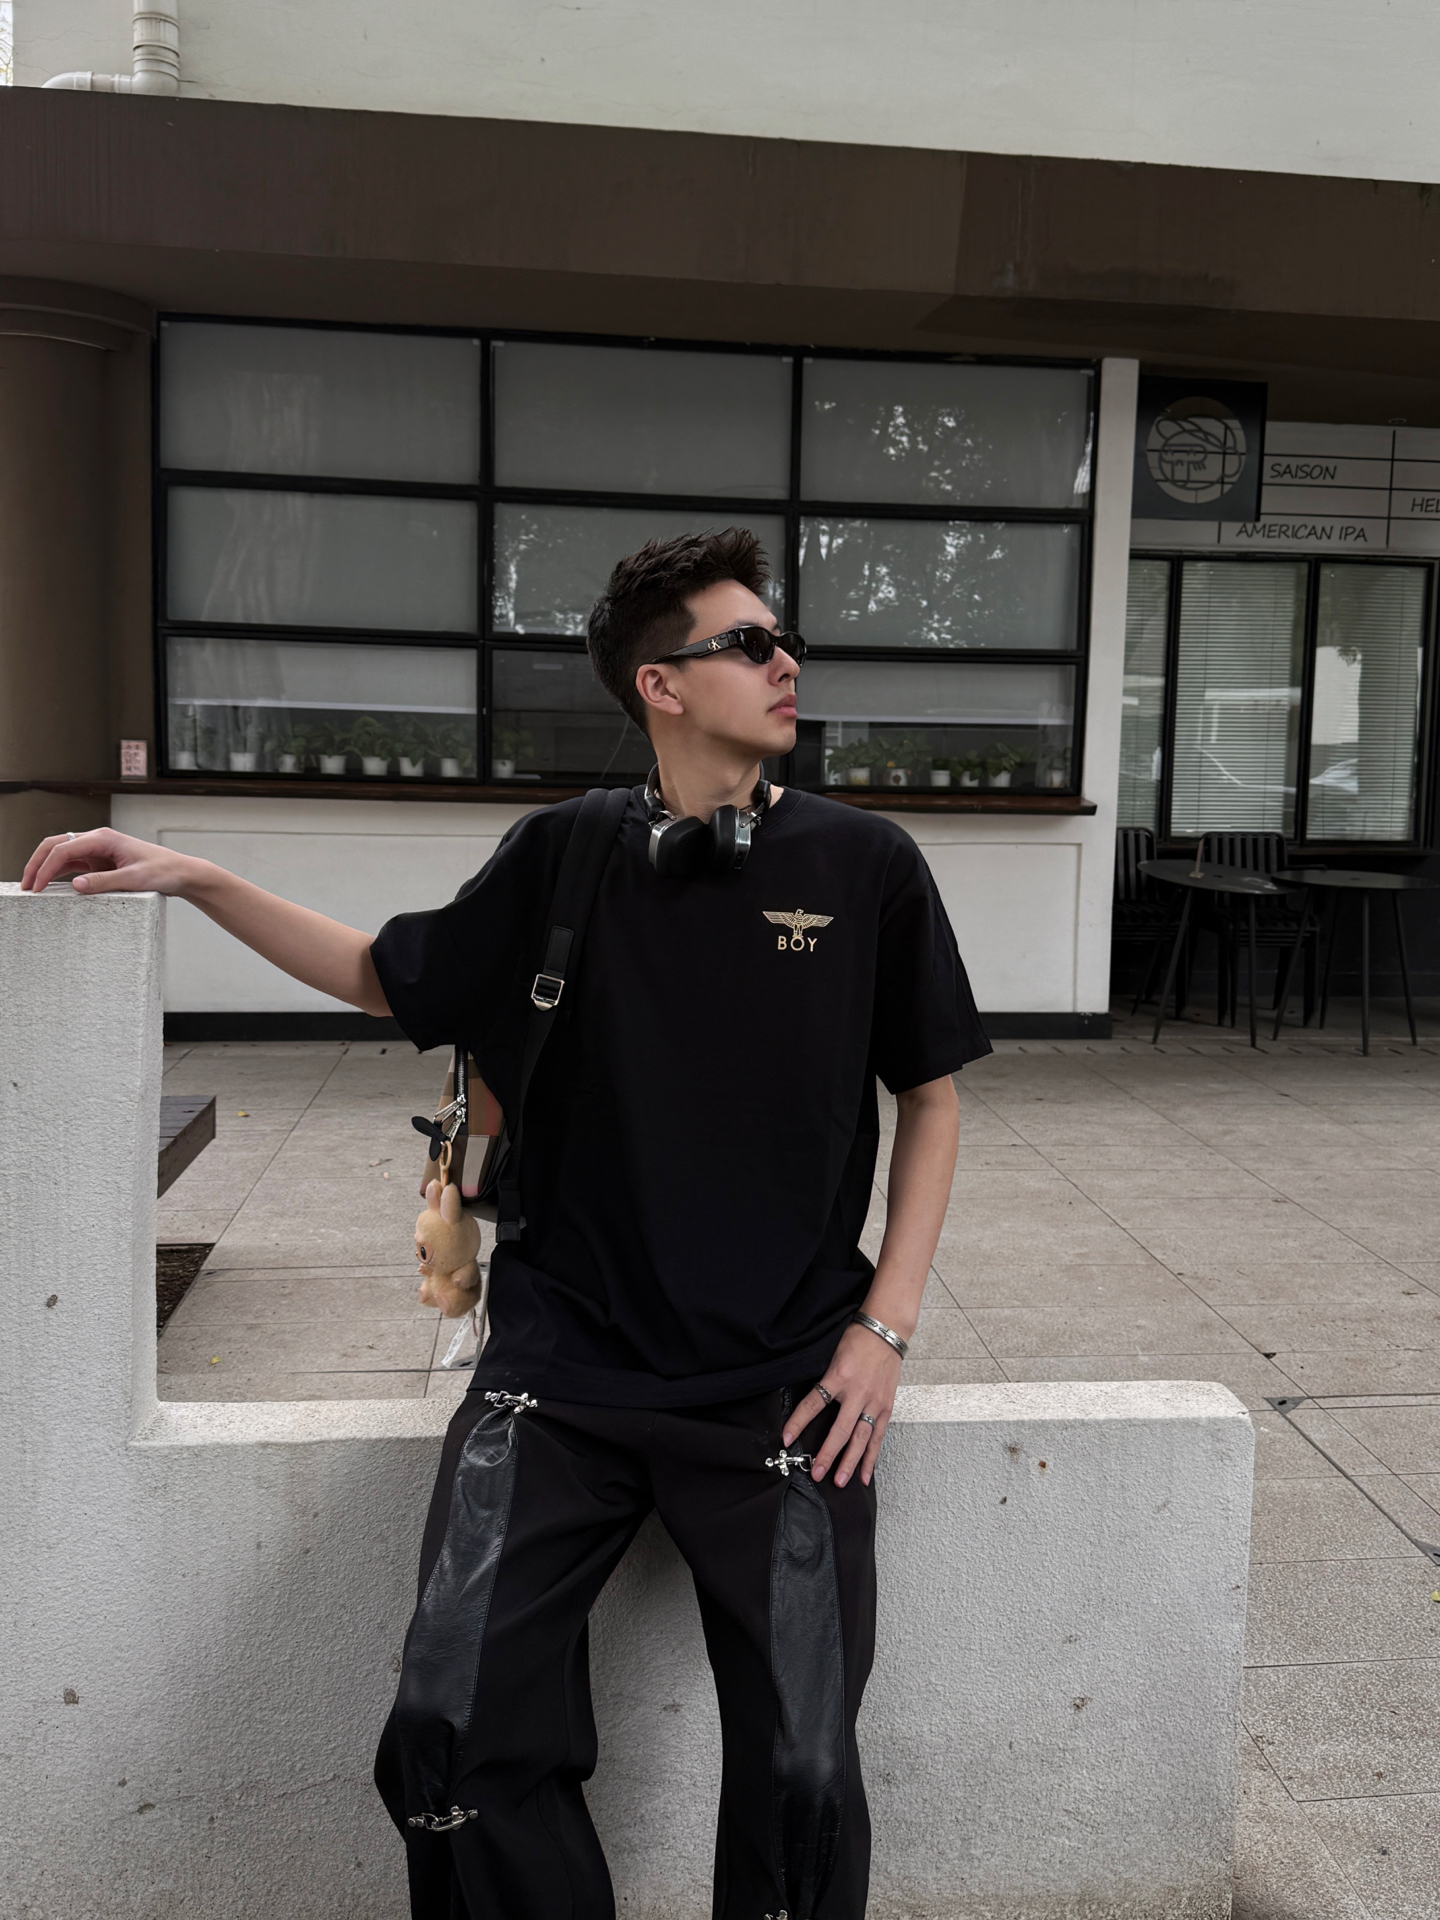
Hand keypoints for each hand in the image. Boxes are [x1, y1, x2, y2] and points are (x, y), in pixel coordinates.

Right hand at [21, 828, 199, 897]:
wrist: (180, 872)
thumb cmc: (163, 870)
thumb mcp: (134, 879)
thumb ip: (105, 882)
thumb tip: (76, 886)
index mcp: (103, 838)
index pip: (64, 849)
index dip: (46, 867)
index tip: (37, 887)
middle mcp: (97, 840)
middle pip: (56, 846)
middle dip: (37, 863)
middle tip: (26, 885)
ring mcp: (98, 851)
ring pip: (62, 855)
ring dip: (46, 868)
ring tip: (33, 888)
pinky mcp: (100, 862)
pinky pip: (73, 865)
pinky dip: (59, 874)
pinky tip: (51, 887)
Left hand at [784, 1321, 901, 1488]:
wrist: (886, 1331)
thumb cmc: (857, 1341)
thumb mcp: (834, 1356)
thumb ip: (825, 1381)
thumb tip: (811, 1405)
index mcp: (839, 1377)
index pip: (814, 1403)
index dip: (798, 1423)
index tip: (786, 1439)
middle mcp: (857, 1393)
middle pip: (840, 1430)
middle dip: (828, 1454)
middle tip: (817, 1472)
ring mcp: (874, 1402)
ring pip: (861, 1439)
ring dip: (850, 1462)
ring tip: (840, 1481)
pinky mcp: (886, 1407)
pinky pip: (878, 1437)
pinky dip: (872, 1457)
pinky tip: (865, 1474)